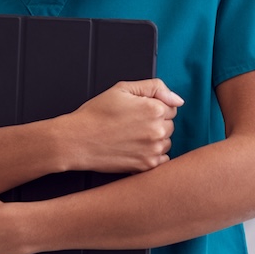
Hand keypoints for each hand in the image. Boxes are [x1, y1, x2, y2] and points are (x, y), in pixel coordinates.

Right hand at [66, 79, 182, 172]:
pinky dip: (152, 155)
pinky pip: (162, 160)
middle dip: (156, 123)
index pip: (171, 107)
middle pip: (170, 125)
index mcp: (154, 109)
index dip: (155, 107)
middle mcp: (157, 130)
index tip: (139, 111)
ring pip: (166, 142)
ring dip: (155, 139)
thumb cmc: (96, 114)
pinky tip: (136, 149)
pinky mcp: (146, 166)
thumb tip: (177, 99)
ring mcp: (153, 150)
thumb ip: (155, 87)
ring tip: (132, 137)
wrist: (77, 140)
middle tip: (133, 124)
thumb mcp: (123, 89)